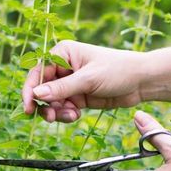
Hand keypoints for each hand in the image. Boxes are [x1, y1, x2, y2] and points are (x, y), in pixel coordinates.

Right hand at [22, 40, 144, 122]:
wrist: (141, 82)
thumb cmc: (117, 70)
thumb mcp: (88, 79)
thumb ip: (62, 88)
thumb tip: (36, 94)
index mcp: (63, 52)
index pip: (38, 72)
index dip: (30, 90)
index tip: (29, 107)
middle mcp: (64, 67)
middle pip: (42, 89)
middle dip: (45, 104)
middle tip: (50, 117)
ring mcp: (70, 83)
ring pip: (52, 102)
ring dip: (57, 112)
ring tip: (71, 116)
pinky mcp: (78, 97)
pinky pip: (64, 108)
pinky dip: (66, 114)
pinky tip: (77, 115)